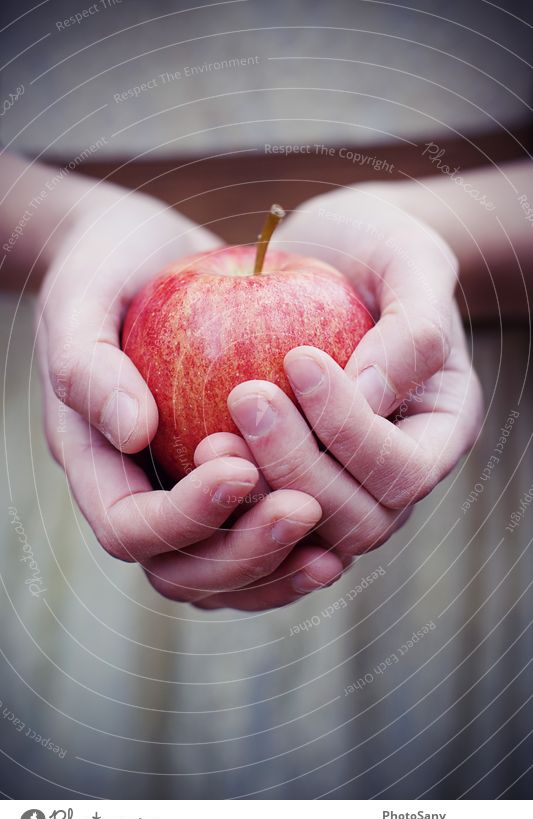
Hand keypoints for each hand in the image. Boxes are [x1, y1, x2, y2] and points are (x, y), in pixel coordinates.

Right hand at [37, 187, 342, 605]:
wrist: (143, 257)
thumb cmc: (106, 269)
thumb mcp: (81, 299)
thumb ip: (90, 368)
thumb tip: (133, 432)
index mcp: (94, 463)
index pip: (131, 527)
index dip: (185, 515)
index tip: (240, 466)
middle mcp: (142, 494)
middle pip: (184, 572)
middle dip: (245, 551)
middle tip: (304, 507)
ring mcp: (188, 496)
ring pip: (229, 574)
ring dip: (279, 563)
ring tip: (331, 536)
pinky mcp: (232, 483)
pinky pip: (262, 540)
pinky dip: (298, 546)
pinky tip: (343, 520)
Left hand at [195, 185, 482, 586]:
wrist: (331, 257)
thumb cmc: (376, 246)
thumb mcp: (409, 257)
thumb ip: (411, 325)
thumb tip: (368, 394)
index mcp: (442, 429)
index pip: (405, 469)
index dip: (350, 429)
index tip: (298, 358)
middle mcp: (397, 471)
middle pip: (361, 521)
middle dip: (298, 467)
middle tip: (244, 398)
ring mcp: (346, 486)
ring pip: (310, 535)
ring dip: (259, 493)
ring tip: (210, 440)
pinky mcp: (295, 481)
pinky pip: (265, 518)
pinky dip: (232, 503)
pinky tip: (196, 455)